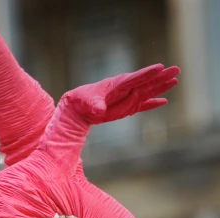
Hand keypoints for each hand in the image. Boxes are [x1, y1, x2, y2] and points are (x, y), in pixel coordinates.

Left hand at [62, 64, 178, 124]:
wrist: (79, 108)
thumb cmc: (82, 100)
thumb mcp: (87, 102)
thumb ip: (95, 105)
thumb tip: (99, 110)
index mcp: (117, 84)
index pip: (135, 78)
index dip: (147, 73)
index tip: (159, 67)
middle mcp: (126, 89)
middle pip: (147, 82)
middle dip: (161, 77)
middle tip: (177, 69)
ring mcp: (128, 98)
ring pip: (148, 91)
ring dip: (161, 87)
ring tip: (175, 80)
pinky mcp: (128, 107)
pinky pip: (143, 105)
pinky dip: (153, 104)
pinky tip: (164, 101)